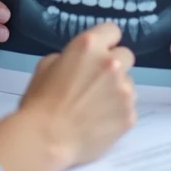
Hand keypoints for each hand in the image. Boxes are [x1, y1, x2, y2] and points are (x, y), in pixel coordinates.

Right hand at [20, 22, 137, 166]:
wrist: (46, 139)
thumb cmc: (40, 102)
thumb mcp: (47, 65)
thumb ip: (72, 56)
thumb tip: (82, 62)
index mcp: (90, 46)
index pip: (112, 30)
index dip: (105, 42)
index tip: (99, 53)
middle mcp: (112, 63)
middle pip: (125, 55)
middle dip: (114, 65)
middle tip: (97, 81)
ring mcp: (124, 90)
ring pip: (128, 84)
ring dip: (116, 91)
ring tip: (95, 107)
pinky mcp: (130, 115)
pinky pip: (128, 108)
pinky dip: (116, 113)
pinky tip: (99, 123)